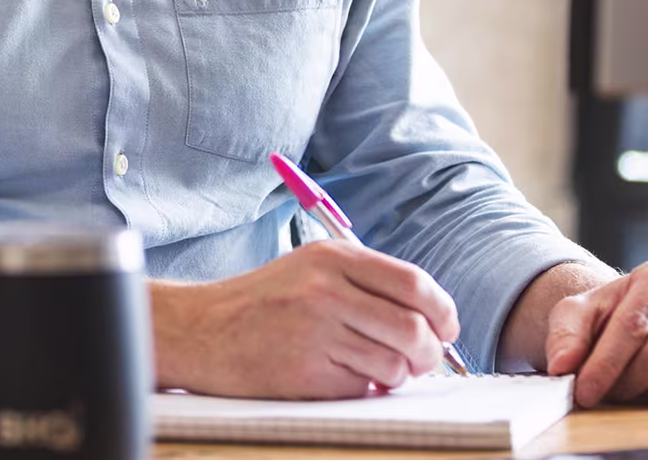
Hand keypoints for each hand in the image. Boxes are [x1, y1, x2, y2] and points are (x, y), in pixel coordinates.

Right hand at [152, 240, 459, 398]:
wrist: (202, 330)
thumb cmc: (263, 302)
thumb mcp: (312, 268)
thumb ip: (367, 282)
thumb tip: (430, 317)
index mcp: (334, 258)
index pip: (415, 284)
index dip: (443, 312)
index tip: (445, 329)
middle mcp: (327, 290)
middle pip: (414, 328)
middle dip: (430, 353)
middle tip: (422, 361)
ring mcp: (316, 332)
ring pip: (395, 364)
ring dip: (397, 375)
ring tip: (375, 369)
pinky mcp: (306, 373)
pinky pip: (363, 388)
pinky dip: (364, 389)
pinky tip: (343, 377)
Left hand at [545, 257, 647, 406]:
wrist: (641, 319)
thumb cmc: (610, 316)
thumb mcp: (578, 314)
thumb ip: (566, 335)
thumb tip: (563, 366)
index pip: (634, 325)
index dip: (605, 364)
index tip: (583, 391)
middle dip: (627, 382)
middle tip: (605, 393)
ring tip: (633, 387)